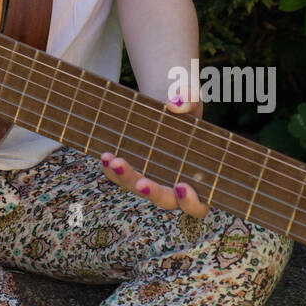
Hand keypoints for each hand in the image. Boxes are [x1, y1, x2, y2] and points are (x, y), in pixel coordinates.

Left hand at [100, 95, 209, 216]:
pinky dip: (112, 169)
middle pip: (165, 200)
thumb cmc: (187, 108)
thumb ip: (188, 100)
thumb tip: (174, 104)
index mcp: (198, 178)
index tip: (182, 186)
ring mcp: (152, 178)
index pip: (199, 205)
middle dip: (152, 193)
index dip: (192, 202)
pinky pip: (121, 177)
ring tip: (114, 160)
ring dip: (125, 179)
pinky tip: (106, 155)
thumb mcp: (192, 100)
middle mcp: (174, 185)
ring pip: (138, 188)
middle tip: (142, 183)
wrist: (164, 103)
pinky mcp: (133, 169)